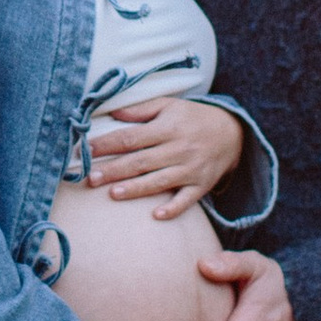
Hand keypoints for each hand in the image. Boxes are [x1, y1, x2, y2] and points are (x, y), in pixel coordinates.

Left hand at [86, 94, 245, 217]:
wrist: (233, 133)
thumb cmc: (193, 118)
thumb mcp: (169, 106)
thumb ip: (141, 110)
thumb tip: (112, 113)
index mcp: (167, 128)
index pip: (131, 137)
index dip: (108, 144)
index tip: (87, 151)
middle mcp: (178, 149)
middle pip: (141, 161)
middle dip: (114, 170)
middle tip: (90, 178)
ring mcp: (190, 169)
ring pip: (159, 181)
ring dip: (136, 189)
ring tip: (113, 194)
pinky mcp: (201, 185)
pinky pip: (187, 200)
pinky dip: (173, 208)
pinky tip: (157, 215)